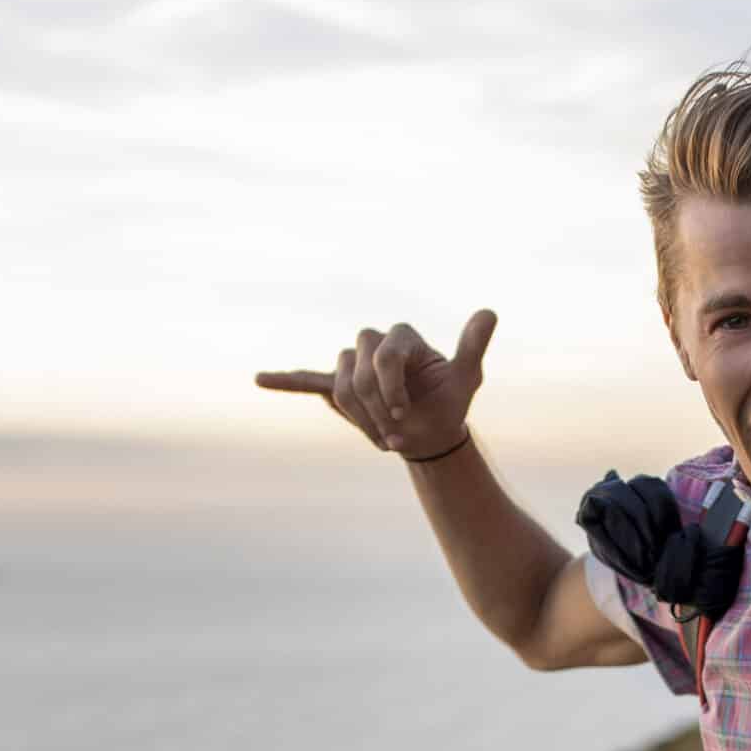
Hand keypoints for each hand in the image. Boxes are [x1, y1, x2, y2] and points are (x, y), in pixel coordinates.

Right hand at [255, 308, 497, 460]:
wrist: (432, 433)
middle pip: (356, 369)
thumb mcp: (465, 377)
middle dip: (374, 405)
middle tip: (395, 435)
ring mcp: (354, 366)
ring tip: (383, 439)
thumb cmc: (450, 403)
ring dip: (359, 419)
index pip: (384, 355)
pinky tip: (260, 379)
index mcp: (402, 337)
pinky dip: (286, 380)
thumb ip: (471, 345)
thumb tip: (490, 311)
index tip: (404, 415)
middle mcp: (374, 344)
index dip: (390, 388)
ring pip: (340, 386)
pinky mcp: (338, 386)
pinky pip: (309, 381)